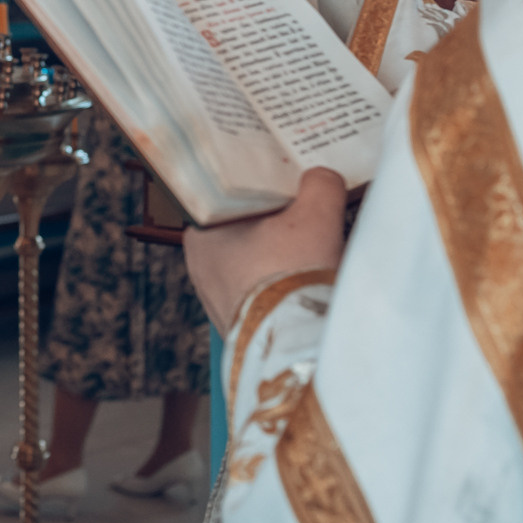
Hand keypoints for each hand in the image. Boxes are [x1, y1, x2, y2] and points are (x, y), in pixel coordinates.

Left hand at [182, 169, 346, 335]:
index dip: (258, 181)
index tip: (285, 174)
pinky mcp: (239, 323)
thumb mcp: (316, 216)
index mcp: (201, 232)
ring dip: (282, 251)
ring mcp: (216, 299)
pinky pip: (262, 288)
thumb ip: (320, 185)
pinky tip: (308, 276)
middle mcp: (200, 265)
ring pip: (254, 259)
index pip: (227, 194)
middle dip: (275, 217)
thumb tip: (321, 177)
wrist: (295, 349)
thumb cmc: (293, 276)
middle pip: (243, 226)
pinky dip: (282, 279)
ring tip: (315, 243)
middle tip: (307, 204)